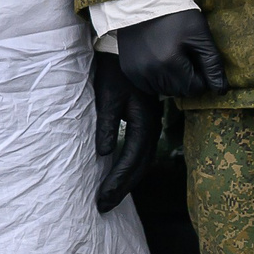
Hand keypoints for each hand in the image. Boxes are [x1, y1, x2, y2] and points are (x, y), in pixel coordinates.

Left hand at [92, 51, 159, 212]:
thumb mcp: (107, 95)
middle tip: (103, 207)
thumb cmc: (114, 70)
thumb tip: (104, 154)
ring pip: (142, 160)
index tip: (102, 199)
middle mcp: (151, 126)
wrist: (128, 46)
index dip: (117, 182)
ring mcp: (150, 123)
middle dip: (122, 188)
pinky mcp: (145, 120)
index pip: (131, 160)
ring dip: (127, 180)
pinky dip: (130, 167)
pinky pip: (140, 151)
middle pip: (140, 166)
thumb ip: (107, 125)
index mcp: (144, 121)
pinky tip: (118, 174)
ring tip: (109, 197)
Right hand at [115, 8, 227, 98]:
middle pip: (180, 92)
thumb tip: (221, 91)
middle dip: (187, 78)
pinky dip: (157, 77)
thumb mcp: (200, 34)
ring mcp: (137, 72)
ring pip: (165, 90)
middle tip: (184, 55)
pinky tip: (158, 59)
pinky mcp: (129, 71)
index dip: (201, 75)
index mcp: (170, 62)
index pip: (195, 88)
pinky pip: (149, 86)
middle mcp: (150, 71)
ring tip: (170, 55)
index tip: (196, 58)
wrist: (145, 2)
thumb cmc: (177, 15)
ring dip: (172, 79)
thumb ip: (212, 64)